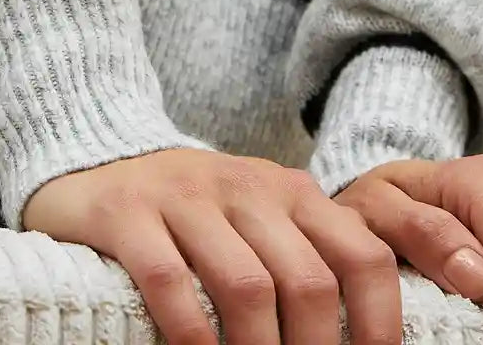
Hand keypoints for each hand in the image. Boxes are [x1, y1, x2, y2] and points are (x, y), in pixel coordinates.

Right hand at [23, 147, 405, 344]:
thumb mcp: (261, 220)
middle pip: (308, 282)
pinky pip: (169, 279)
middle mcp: (247, 185)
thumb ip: (304, 261)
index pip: (362, 257)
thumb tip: (357, 339)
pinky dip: (191, 333)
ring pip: (246, 285)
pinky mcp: (128, 211)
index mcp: (292, 192)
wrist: (101, 157)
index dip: (381, 324)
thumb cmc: (196, 211)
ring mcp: (186, 194)